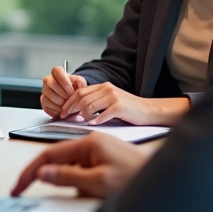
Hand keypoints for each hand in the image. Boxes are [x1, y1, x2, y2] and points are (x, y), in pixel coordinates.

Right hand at [12, 132, 148, 198]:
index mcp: (88, 143)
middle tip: (29, 190)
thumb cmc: (139, 178)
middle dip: (49, 178)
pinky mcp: (107, 162)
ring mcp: (100, 153)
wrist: (170, 180)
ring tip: (84, 193)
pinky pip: (84, 173)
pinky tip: (93, 192)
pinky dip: (82, 185)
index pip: (48, 155)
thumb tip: (43, 174)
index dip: (31, 171)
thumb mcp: (99, 182)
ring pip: (72, 169)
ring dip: (70, 184)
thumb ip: (68, 177)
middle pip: (58, 161)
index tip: (18, 185)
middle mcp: (92, 144)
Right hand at [41, 66, 86, 117]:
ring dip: (61, 103)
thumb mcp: (80, 83)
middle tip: (70, 99)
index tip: (71, 91)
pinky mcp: (43, 101)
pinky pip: (47, 105)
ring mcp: (44, 90)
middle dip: (63, 94)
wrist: (72, 98)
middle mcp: (48, 80)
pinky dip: (57, 109)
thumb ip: (80, 83)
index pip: (57, 70)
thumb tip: (78, 87)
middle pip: (50, 83)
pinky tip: (63, 109)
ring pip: (49, 95)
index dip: (64, 82)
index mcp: (57, 73)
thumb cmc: (75, 89)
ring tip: (68, 104)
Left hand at [61, 83, 189, 125]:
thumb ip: (96, 101)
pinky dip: (95, 121)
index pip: (79, 91)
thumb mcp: (110, 100)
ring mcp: (113, 97)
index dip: (69, 102)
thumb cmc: (129, 109)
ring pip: (89, 105)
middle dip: (71, 108)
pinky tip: (92, 125)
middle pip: (81, 97)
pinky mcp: (120, 107)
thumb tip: (77, 111)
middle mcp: (107, 89)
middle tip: (66, 118)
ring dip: (83, 116)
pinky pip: (102, 114)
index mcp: (103, 86)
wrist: (149, 110)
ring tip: (84, 122)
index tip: (62, 111)